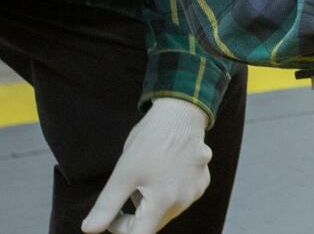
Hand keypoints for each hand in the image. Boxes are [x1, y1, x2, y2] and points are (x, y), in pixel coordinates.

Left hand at [81, 98, 211, 233]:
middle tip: (130, 187)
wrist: (181, 113)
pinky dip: (170, 191)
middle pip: (154, 224)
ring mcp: (196, 191)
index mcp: (163, 202)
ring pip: (167, 211)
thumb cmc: (150, 141)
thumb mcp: (122, 173)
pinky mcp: (203, 181)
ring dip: (154, 203)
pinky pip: (182, 197)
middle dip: (137, 213)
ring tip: (149, 176)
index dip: (121, 229)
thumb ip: (106, 206)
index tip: (113, 214)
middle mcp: (184, 201)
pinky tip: (166, 171)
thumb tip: (89, 230)